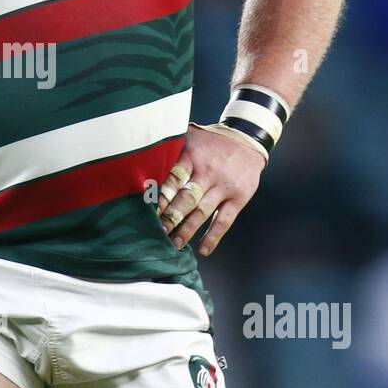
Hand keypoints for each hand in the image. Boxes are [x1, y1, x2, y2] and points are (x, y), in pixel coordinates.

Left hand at [156, 124, 265, 256]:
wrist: (247, 138)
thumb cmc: (210, 141)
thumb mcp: (191, 136)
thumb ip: (171, 149)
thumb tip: (141, 161)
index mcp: (193, 156)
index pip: (174, 178)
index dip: (161, 196)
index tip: (147, 212)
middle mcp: (208, 172)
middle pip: (186, 198)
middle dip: (170, 217)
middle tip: (157, 233)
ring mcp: (224, 186)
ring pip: (203, 211)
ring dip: (188, 230)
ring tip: (174, 245)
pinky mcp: (238, 198)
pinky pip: (224, 220)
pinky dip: (214, 236)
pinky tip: (203, 250)